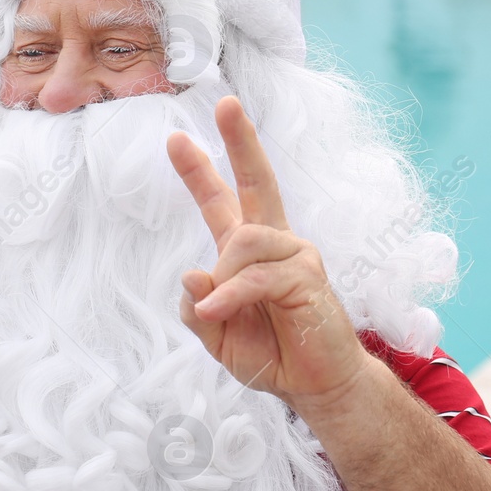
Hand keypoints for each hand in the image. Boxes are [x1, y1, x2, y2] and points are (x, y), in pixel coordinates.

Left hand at [166, 97, 368, 410]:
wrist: (316, 388)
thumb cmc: (270, 357)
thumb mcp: (217, 336)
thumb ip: (196, 308)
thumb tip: (190, 272)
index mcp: (247, 252)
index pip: (221, 201)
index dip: (199, 171)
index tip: (175, 139)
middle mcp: (274, 243)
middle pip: (256, 181)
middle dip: (240, 140)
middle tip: (225, 102)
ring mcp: (295, 255)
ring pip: (241, 241)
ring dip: (222, 279)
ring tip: (221, 312)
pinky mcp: (308, 277)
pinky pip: (256, 276)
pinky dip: (231, 295)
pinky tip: (218, 311)